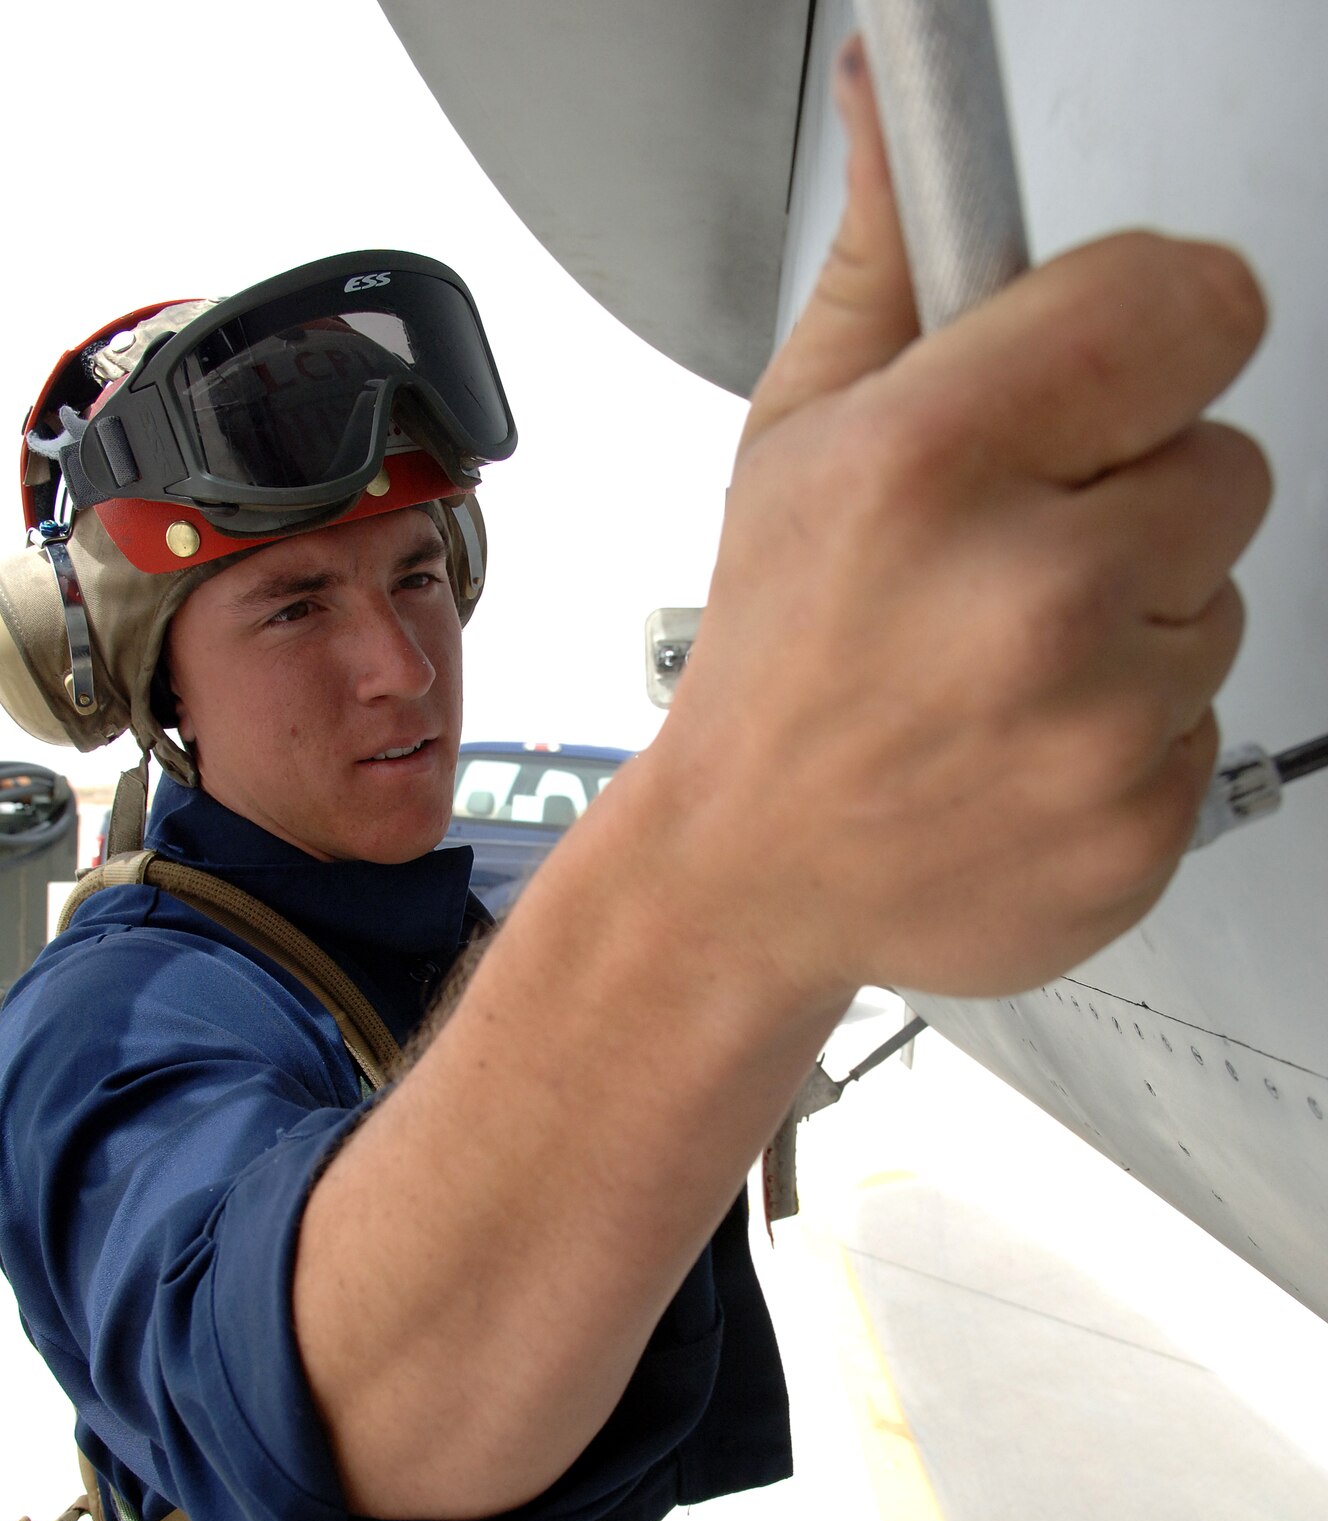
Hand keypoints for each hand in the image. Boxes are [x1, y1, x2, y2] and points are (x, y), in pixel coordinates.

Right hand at [654, 34, 1271, 1000]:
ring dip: (1139, 622)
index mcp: (936, 462)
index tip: (1129, 367)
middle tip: (1021, 555)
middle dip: (1140, 497)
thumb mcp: (796, 439)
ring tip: (1009, 662)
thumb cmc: (773, 664)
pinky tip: (1029, 742)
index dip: (1164, 330)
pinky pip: (1209, 727)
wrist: (748, 872)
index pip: (1192, 304)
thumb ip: (884, 261)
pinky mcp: (1139, 827)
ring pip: (1224, 604)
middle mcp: (1029, 593)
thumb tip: (893, 93)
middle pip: (1229, 465)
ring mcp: (1094, 727)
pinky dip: (1134, 735)